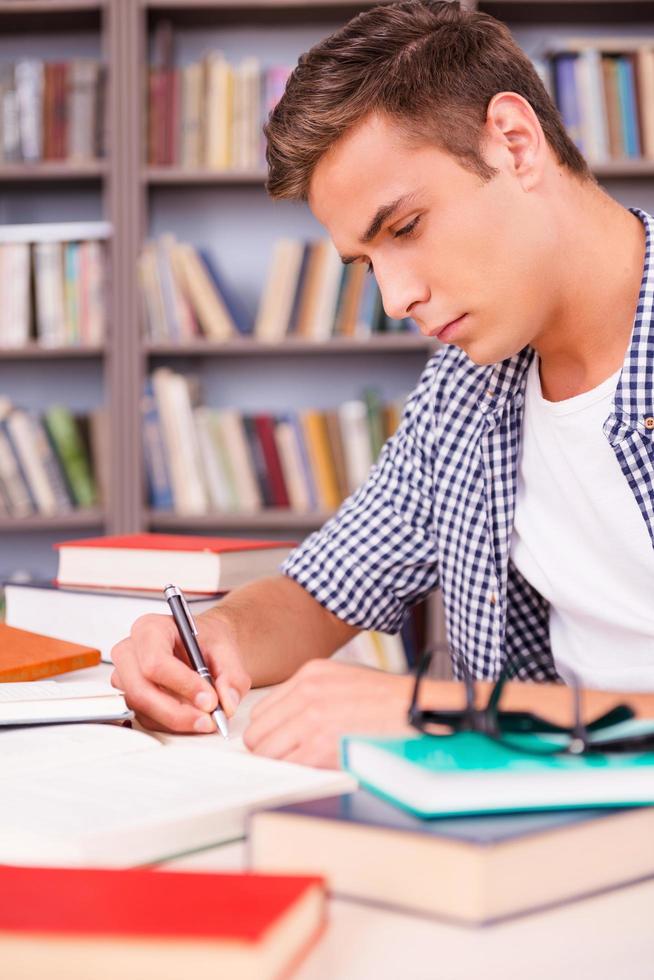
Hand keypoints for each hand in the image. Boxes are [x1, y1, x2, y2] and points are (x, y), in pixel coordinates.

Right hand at [110, 612, 250, 732]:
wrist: (203, 645)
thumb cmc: (207, 640)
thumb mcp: (226, 649)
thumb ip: (231, 675)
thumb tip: (226, 702)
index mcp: (150, 628)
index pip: (155, 661)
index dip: (182, 684)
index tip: (209, 699)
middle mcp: (130, 651)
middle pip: (141, 690)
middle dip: (177, 711)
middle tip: (208, 719)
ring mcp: (125, 676)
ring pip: (142, 708)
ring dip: (175, 720)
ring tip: (206, 720)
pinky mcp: (130, 696)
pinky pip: (145, 718)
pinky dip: (171, 724)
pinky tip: (193, 718)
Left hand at [244, 659, 414, 768]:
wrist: (418, 710)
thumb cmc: (389, 698)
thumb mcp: (343, 678)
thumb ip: (311, 693)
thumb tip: (288, 719)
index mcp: (310, 674)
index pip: (262, 709)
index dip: (269, 730)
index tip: (276, 740)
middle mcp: (306, 693)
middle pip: (258, 732)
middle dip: (268, 748)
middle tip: (286, 757)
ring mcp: (312, 721)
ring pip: (266, 752)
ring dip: (281, 762)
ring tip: (304, 763)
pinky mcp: (322, 747)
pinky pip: (289, 766)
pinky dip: (298, 771)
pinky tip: (315, 767)